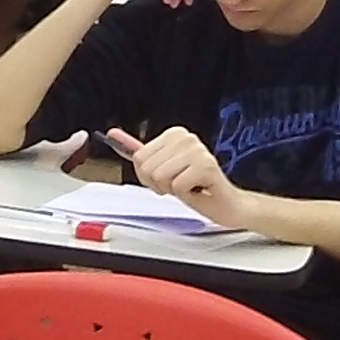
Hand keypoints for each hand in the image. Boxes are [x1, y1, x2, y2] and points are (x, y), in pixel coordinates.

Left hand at [113, 125, 253, 228]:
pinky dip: (185, 195)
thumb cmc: (196, 188)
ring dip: (173, 190)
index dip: (149, 177)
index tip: (168, 178)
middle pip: (147, 167)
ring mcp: (197, 150)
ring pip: (160, 176)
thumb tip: (112, 134)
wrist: (227, 205)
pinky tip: (199, 191)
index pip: (139, 158)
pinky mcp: (206, 166)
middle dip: (160, 184)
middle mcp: (186, 137)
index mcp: (175, 133)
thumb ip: (140, 152)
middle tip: (181, 185)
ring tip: (190, 187)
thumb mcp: (163, 169)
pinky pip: (177, 186)